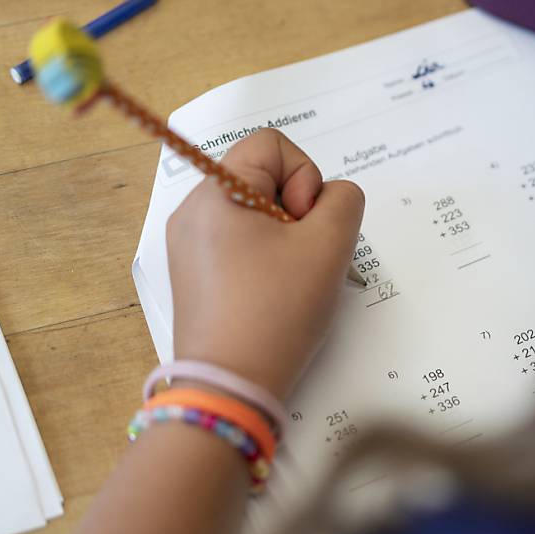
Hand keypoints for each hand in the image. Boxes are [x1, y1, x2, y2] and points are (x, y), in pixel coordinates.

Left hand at [166, 129, 364, 400]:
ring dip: (288, 239)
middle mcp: (192, 212)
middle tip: (305, 257)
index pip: (273, 143)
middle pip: (264, 179)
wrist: (230, 387)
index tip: (305, 225)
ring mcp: (189, 248)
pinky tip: (276, 297)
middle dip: (299, 211)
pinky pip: (241, 247)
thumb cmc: (276, 312)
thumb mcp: (329, 246)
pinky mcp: (195, 279)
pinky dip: (268, 262)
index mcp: (215, 192)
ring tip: (293, 281)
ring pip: (257, 216)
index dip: (305, 176)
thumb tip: (330, 199)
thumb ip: (345, 200)